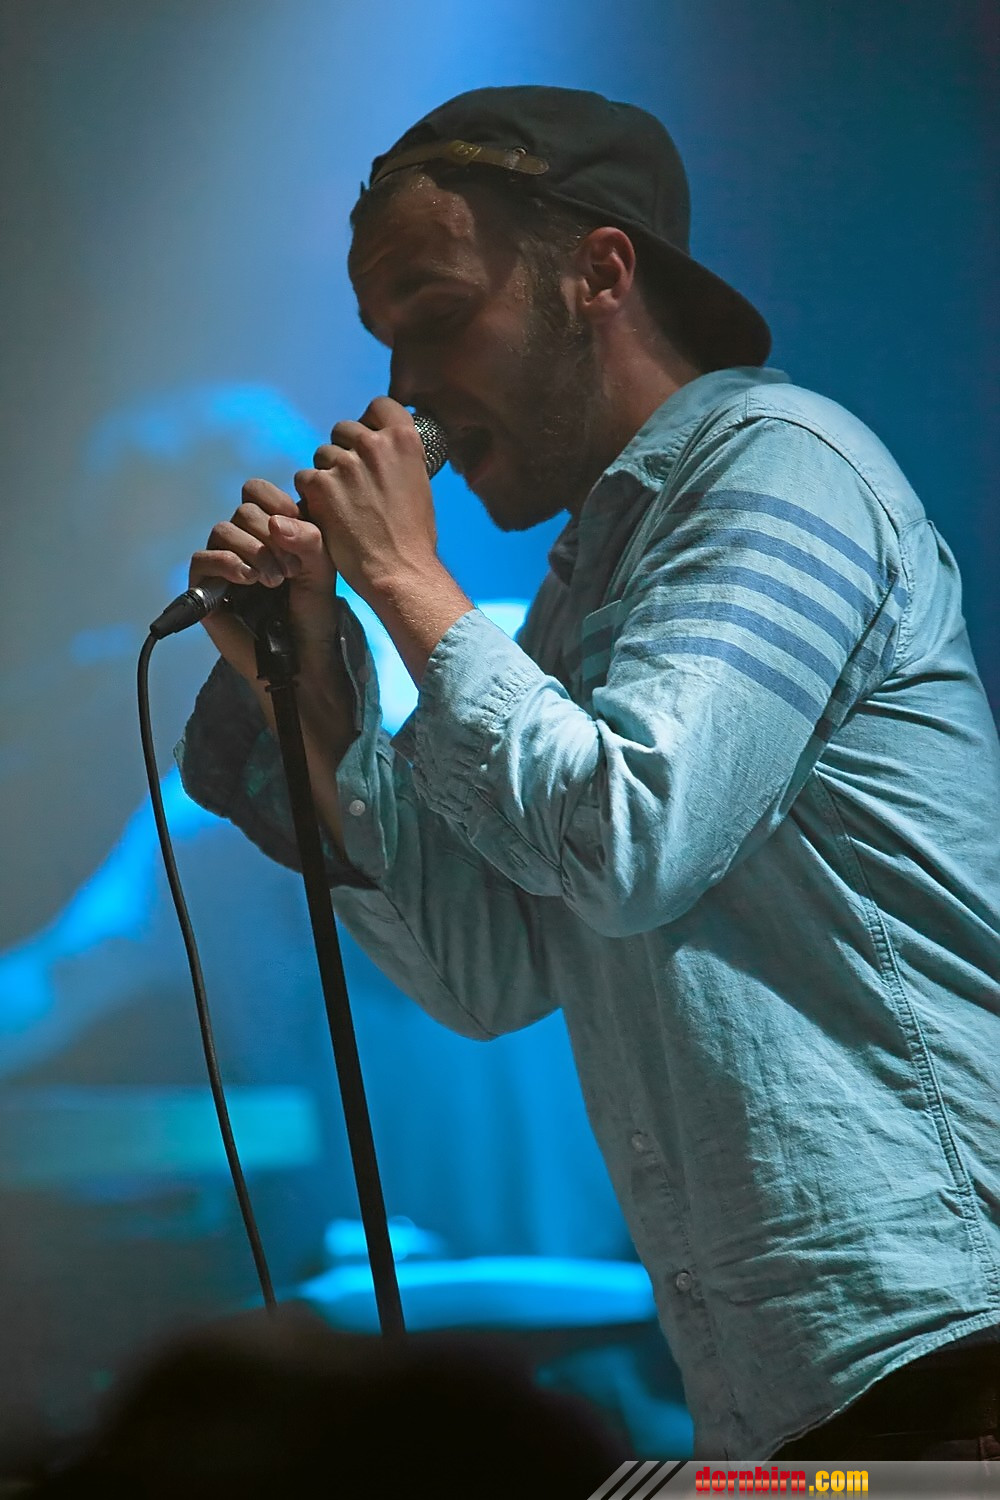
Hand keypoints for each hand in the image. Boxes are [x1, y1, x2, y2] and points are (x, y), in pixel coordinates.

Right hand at [189, 477, 338, 684]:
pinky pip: (202, 558)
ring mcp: (223, 564)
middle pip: (243, 510)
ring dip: (252, 550)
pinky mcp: (205, 587)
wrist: (304, 658)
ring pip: (222, 530)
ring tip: (273, 581)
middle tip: (290, 569)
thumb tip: (274, 522)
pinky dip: (226, 562)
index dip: (275, 501)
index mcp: (272, 530)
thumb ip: (309, 537)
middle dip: (269, 536)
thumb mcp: (322, 569)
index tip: (297, 528)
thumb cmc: (315, 614)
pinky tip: (248, 579)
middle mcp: (245, 541)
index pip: (258, 491)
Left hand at [292, 397, 437, 606]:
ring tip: (343, 505)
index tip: (369, 438)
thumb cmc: (413, 536)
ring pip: (322, 454)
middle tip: (352, 483)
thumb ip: (400, 460)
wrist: (398, 570)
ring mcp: (346, 463)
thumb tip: (385, 448)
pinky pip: (305, 478)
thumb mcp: (419, 485)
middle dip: (344, 451)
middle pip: (344, 429)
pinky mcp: (321, 484)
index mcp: (404, 440)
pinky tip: (328, 515)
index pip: (379, 406)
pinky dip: (312, 496)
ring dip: (326, 475)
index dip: (371, 421)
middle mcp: (375, 444)